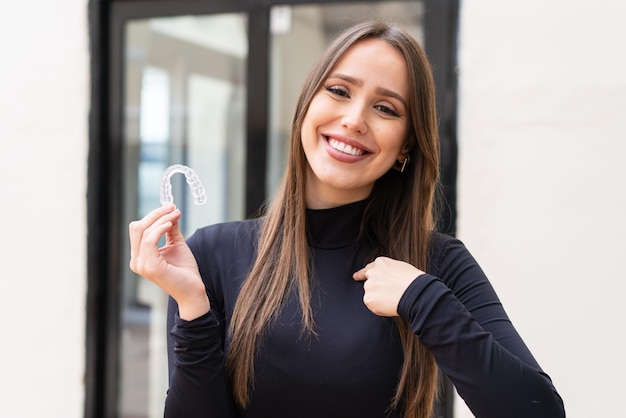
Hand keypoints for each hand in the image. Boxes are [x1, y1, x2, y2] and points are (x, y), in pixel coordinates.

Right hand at [129, 204, 209, 319]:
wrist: (193, 290)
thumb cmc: (185, 270)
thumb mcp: (176, 244)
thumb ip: (170, 228)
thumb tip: (171, 209)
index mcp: (140, 256)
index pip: (138, 229)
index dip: (153, 215)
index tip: (170, 207)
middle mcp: (136, 261)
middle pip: (137, 227)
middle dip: (156, 214)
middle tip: (173, 207)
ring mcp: (141, 265)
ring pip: (144, 231)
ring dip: (161, 219)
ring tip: (176, 214)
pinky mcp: (150, 267)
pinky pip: (150, 240)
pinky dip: (161, 228)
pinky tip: (172, 223)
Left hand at [353, 257, 423, 315]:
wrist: (414, 292)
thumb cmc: (413, 281)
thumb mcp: (401, 268)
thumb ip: (389, 272)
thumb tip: (388, 279)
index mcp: (381, 263)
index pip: (368, 269)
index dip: (362, 274)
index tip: (356, 277)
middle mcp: (372, 273)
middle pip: (369, 283)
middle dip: (375, 289)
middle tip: (386, 295)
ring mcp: (369, 286)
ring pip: (371, 294)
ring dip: (378, 298)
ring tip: (393, 299)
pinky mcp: (368, 299)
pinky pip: (372, 305)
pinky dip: (379, 307)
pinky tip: (389, 305)